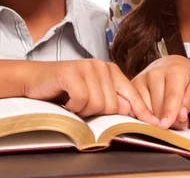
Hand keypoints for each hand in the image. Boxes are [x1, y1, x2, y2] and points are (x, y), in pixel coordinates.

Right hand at [22, 59, 159, 125]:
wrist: (35, 80)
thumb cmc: (64, 90)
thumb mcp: (92, 96)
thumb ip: (111, 100)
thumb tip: (129, 108)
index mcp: (111, 71)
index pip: (132, 94)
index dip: (142, 111)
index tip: (154, 124)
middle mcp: (101, 66)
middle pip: (113, 105)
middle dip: (96, 112)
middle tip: (81, 105)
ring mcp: (87, 67)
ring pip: (98, 104)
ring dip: (82, 110)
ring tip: (73, 102)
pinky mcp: (72, 71)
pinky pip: (82, 99)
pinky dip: (72, 106)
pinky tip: (65, 100)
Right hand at [131, 55, 189, 129]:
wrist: (170, 64)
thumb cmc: (184, 78)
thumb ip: (189, 102)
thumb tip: (181, 116)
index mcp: (175, 71)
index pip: (172, 96)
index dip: (169, 113)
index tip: (165, 126)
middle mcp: (155, 73)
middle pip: (157, 105)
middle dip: (164, 120)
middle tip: (174, 123)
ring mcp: (142, 78)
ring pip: (144, 108)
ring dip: (153, 119)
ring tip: (163, 117)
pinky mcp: (132, 85)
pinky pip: (134, 106)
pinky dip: (143, 115)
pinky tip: (151, 114)